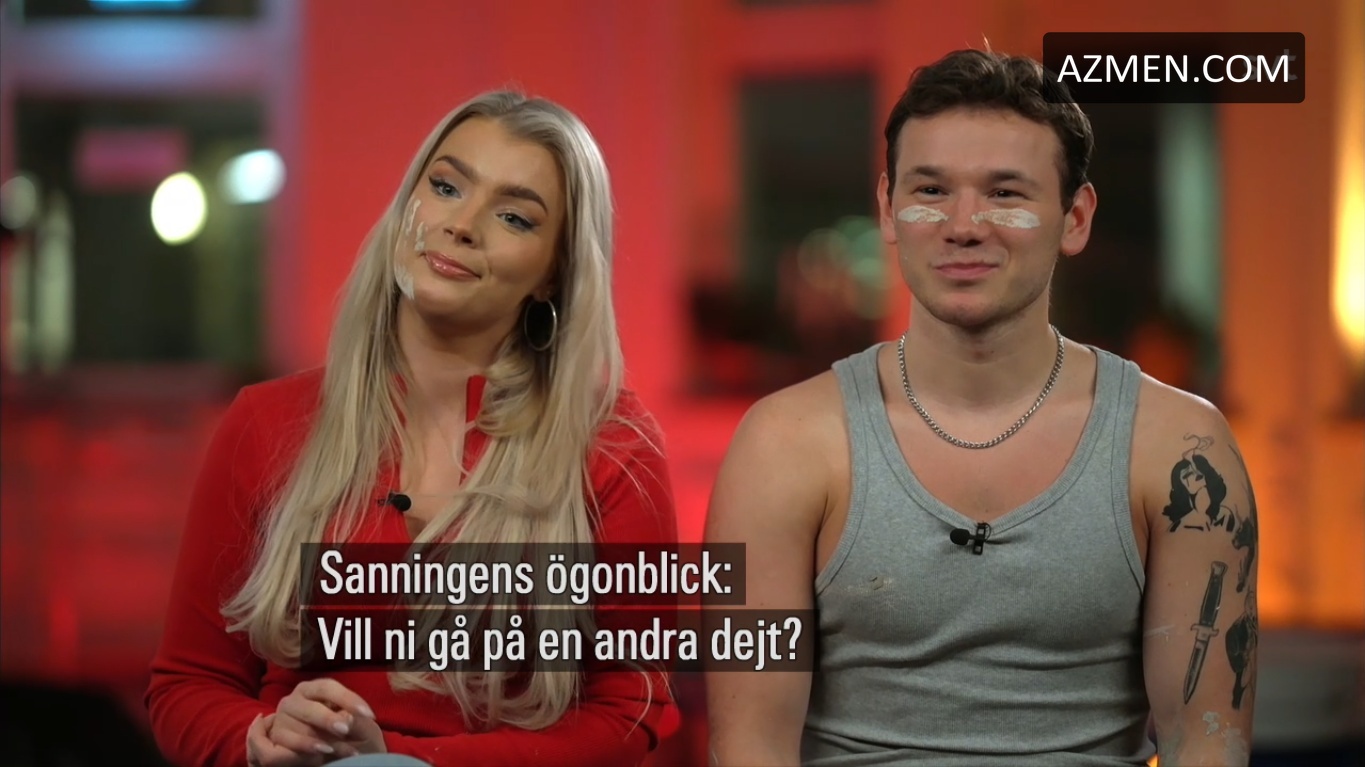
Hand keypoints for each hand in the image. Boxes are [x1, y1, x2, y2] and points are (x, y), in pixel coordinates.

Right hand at [251, 679, 385, 763]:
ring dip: (322, 742)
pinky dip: (306, 751)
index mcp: (313, 689)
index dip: (347, 699)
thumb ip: (354, 720)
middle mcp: (293, 701)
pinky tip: (322, 756)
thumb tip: (346, 719)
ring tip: (346, 751)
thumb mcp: (359, 727)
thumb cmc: (349, 736)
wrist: (334, 755)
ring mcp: (281, 721)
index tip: (368, 714)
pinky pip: (286, 748)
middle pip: (309, 709)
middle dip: (328, 720)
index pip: (327, 688)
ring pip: (300, 730)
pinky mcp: (275, 740)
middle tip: (345, 730)